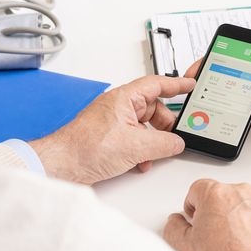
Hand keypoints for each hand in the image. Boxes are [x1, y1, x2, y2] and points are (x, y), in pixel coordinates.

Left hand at [29, 75, 193, 183]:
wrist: (60, 165)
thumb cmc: (85, 148)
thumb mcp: (135, 146)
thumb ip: (163, 143)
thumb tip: (177, 143)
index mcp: (124, 98)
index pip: (157, 84)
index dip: (177, 84)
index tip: (190, 84)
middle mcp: (118, 107)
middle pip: (153, 108)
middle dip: (165, 124)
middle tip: (175, 135)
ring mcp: (112, 122)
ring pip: (144, 126)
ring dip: (152, 140)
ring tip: (155, 153)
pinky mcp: (108, 137)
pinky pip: (133, 138)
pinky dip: (140, 149)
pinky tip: (140, 162)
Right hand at [163, 179, 250, 250]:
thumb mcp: (184, 248)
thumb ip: (174, 227)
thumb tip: (176, 221)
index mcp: (216, 194)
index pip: (198, 189)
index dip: (194, 205)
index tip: (196, 218)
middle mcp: (243, 191)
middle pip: (225, 196)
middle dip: (220, 212)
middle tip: (218, 239)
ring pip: (249, 204)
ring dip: (244, 218)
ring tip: (240, 246)